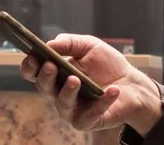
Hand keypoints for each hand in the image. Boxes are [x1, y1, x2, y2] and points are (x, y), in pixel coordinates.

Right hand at [17, 34, 162, 133]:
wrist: (133, 84)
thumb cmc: (107, 65)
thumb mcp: (89, 46)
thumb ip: (69, 43)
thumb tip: (50, 44)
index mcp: (56, 75)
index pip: (34, 73)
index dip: (30, 66)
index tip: (33, 57)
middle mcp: (59, 93)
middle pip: (44, 88)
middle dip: (46, 77)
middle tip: (51, 66)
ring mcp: (73, 109)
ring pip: (63, 104)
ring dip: (68, 92)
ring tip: (76, 80)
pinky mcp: (88, 121)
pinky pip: (90, 114)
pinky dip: (102, 102)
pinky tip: (112, 90)